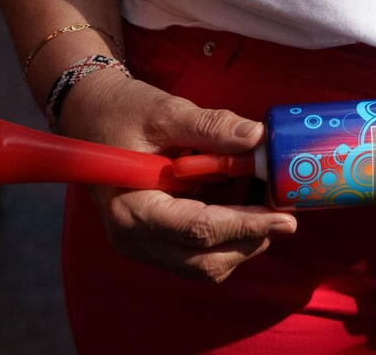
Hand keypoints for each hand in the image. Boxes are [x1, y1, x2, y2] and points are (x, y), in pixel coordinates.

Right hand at [59, 71, 296, 281]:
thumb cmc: (121, 112)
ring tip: (264, 205)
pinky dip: (228, 237)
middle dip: (251, 239)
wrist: (90, 115)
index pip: (200, 231)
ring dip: (243, 241)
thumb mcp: (165, 111)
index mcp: (133, 209)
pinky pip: (198, 254)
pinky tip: (242, 206)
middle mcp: (134, 239)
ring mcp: (143, 244)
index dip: (247, 225)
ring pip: (206, 264)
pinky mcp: (155, 240)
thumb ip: (210, 126)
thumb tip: (256, 137)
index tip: (285, 218)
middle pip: (206, 261)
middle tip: (285, 213)